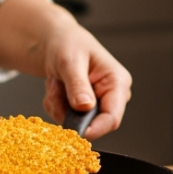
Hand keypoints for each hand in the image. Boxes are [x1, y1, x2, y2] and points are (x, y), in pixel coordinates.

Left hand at [39, 21, 131, 140]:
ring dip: (59, 106)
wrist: (56, 41)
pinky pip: (66, 119)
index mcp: (117, 82)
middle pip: (93, 123)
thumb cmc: (68, 43)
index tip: (73, 132)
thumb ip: (77, 85)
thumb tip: (85, 107)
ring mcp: (98, 103)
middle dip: (68, 112)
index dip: (94, 129)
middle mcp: (111, 95)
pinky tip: (56, 88)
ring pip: (76, 122)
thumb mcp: (70, 61)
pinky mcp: (85, 108)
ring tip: (56, 84)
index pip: (112, 117)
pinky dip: (55, 105)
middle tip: (55, 92)